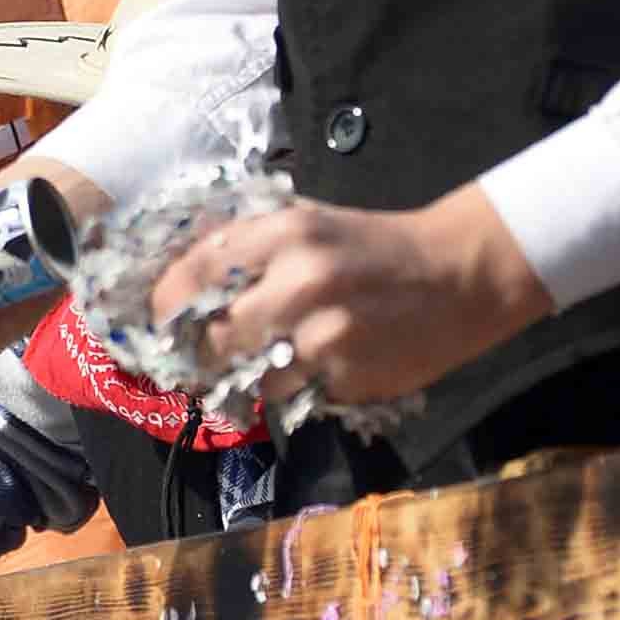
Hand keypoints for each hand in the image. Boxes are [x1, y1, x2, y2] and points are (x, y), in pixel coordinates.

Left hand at [143, 181, 555, 407]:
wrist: (460, 274)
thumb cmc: (374, 247)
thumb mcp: (311, 222)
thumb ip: (249, 243)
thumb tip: (180, 272)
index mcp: (285, 232)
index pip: (196, 271)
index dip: (166, 301)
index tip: (159, 318)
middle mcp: (301, 281)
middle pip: (212, 335)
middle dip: (199, 352)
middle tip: (200, 357)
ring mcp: (326, 334)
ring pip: (249, 376)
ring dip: (247, 377)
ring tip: (267, 361)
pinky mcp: (349, 376)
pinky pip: (293, 396)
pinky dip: (292, 390)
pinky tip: (313, 369)